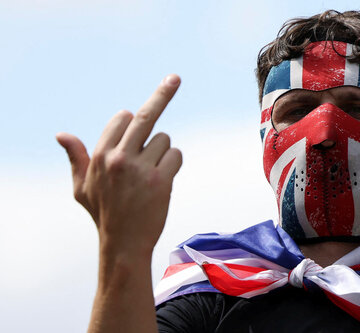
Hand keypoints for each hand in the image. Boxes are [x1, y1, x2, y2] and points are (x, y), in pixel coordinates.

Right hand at [56, 74, 182, 254]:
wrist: (124, 244)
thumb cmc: (104, 214)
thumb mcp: (82, 188)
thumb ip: (76, 158)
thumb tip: (61, 134)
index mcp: (100, 155)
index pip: (122, 119)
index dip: (131, 121)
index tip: (136, 116)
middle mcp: (120, 158)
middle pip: (146, 116)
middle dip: (163, 93)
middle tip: (175, 77)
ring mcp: (141, 169)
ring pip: (165, 140)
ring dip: (163, 153)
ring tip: (150, 177)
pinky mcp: (161, 180)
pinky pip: (176, 156)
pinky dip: (173, 163)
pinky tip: (163, 180)